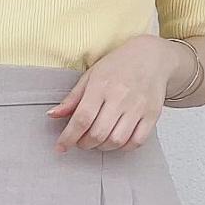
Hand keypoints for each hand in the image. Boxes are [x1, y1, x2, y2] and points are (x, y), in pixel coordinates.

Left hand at [46, 37, 178, 151]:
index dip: (69, 137)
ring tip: (97, 140)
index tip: (61, 147)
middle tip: (81, 141)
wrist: (152, 57)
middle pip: (98, 133)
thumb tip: (52, 115)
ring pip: (116, 140)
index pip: (82, 118)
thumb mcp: (91, 76)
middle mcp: (120, 97)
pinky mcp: (152, 115)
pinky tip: (116, 140)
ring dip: (102, 147)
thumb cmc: (118, 65)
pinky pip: (136, 141)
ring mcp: (138, 107)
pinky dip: (123, 147)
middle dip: (84, 143)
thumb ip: (72, 98)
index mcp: (101, 86)